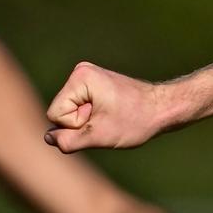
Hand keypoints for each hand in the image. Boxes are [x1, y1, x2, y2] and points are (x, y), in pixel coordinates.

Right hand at [44, 62, 164, 151]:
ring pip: (71, 112)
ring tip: (112, 117)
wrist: (164, 109)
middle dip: (82, 123)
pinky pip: (80, 108)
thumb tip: (48, 138)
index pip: (55, 114)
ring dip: (89, 122)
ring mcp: (87, 77)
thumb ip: (68, 140)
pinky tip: (112, 114)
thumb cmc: (136, 120)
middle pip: (61, 112)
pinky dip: (94, 117)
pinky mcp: (94, 84)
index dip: (76, 125)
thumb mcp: (99, 135)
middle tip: (109, 120)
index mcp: (80, 78)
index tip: (102, 120)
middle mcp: (80, 72)